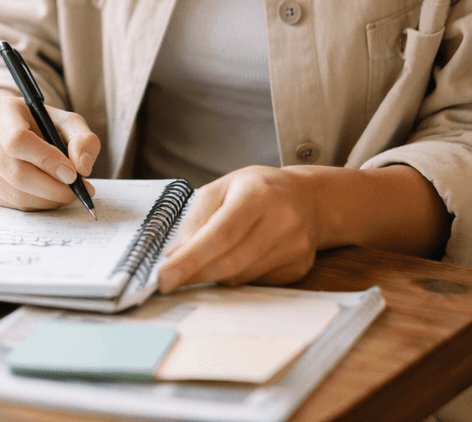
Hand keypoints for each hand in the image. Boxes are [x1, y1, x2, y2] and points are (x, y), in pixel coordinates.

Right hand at [0, 88, 99, 209]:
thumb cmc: (40, 124)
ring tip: (66, 194)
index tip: (72, 174)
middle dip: (51, 187)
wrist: (10, 130)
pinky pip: (8, 204)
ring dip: (46, 200)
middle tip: (76, 191)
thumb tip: (82, 167)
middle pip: (15, 172)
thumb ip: (82, 139)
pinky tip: (49, 195)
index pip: (17, 140)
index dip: (47, 160)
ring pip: (12, 193)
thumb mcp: (65, 121)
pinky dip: (34, 205)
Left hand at [156, 166, 320, 291]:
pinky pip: (256, 282)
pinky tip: (235, 260)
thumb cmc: (257, 190)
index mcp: (258, 194)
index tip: (164, 277)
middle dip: (195, 274)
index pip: (219, 235)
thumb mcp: (221, 188)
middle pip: (230, 262)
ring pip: (241, 277)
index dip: (189, 260)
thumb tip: (175, 255)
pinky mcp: (299, 267)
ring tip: (202, 263)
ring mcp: (295, 247)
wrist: (308, 198)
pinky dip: (236, 276)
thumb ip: (196, 219)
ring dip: (213, 276)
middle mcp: (282, 220)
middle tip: (169, 280)